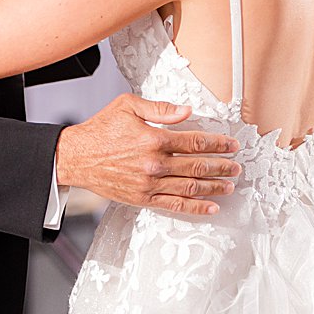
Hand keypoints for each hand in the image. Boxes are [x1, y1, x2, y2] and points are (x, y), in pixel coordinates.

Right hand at [56, 93, 241, 214]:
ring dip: (214, 187)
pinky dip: (195, 207)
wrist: (76, 156)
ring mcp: (149, 184)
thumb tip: (187, 111)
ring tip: (230, 185)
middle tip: (237, 166)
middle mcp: (154, 163)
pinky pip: (175, 205)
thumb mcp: (128, 106)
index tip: (231, 144)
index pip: (195, 141)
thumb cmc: (101, 129)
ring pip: (190, 187)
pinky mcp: (142, 198)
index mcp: (154, 138)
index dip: (217, 143)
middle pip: (198, 166)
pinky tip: (211, 207)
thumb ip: (160, 109)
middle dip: (221, 166)